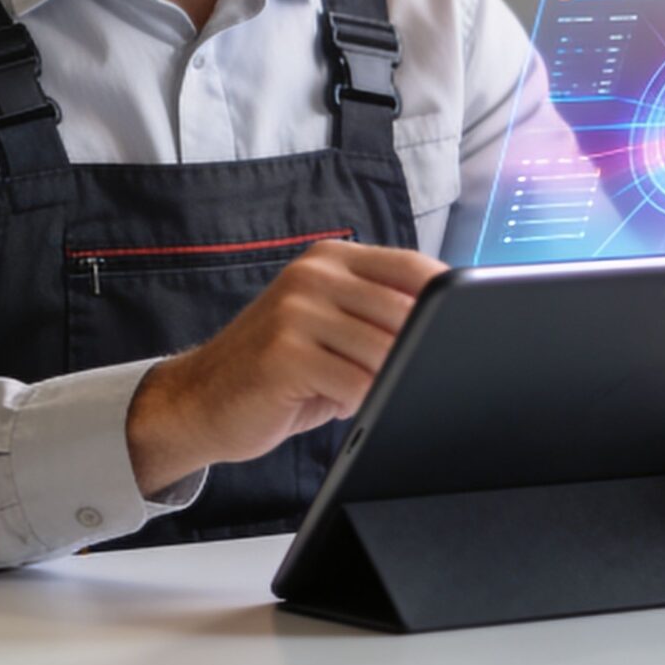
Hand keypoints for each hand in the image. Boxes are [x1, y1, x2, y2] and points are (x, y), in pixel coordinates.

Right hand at [125, 240, 446, 495]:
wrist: (198, 399)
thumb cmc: (278, 370)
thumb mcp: (331, 328)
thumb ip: (379, 316)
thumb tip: (453, 328)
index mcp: (330, 260)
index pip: (414, 268)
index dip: (448, 304)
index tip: (465, 333)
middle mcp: (313, 275)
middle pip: (406, 310)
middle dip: (421, 351)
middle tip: (418, 377)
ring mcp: (295, 310)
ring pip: (384, 350)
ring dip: (387, 381)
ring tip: (363, 391)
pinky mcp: (284, 353)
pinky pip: (355, 383)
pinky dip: (360, 402)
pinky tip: (340, 404)